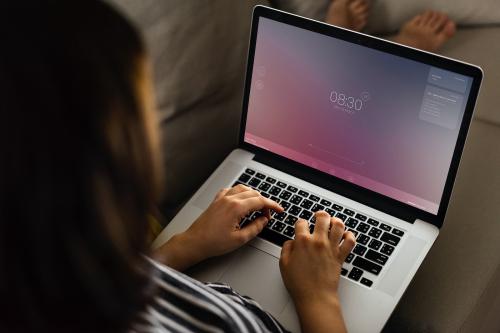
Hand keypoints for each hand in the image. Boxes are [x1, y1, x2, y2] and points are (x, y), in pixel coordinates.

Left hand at [153, 184, 282, 270]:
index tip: (279, 210)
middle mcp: (229, 199)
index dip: (272, 205)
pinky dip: (240, 193)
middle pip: (253, 193)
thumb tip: (264, 220)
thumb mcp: (240, 239)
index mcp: (236, 207)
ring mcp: (222, 198)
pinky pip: (231, 190)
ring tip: (257, 208)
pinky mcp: (216, 201)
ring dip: (253, 196)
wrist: (195, 242)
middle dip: (264, 202)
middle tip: (267, 215)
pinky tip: (241, 201)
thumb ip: (255, 228)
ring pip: (243, 189)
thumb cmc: (213, 242)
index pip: (260, 201)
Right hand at [279, 211, 355, 332]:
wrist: (315, 297)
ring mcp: (331, 248)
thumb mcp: (283, 264)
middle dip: (320, 214)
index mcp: (302, 242)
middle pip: (322, 218)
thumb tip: (291, 242)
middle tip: (319, 216)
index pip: (301, 222)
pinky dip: (349, 236)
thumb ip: (286, 248)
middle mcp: (318, 242)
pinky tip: (345, 235)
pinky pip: (350, 241)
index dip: (300, 223)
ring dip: (335, 221)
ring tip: (333, 222)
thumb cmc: (300, 284)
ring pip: (338, 225)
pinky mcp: (340, 256)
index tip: (300, 226)